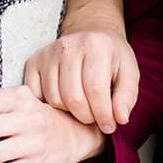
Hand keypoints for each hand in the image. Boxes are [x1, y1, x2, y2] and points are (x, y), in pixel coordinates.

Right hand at [24, 30, 138, 134]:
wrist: (91, 36)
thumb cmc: (111, 59)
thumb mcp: (129, 73)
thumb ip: (126, 97)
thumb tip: (120, 119)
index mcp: (95, 46)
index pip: (96, 90)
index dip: (103, 114)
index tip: (110, 126)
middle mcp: (68, 46)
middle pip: (73, 98)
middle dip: (87, 116)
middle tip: (95, 117)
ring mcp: (47, 54)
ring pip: (54, 99)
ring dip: (69, 112)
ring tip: (82, 107)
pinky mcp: (33, 62)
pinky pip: (37, 96)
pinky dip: (50, 106)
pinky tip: (65, 101)